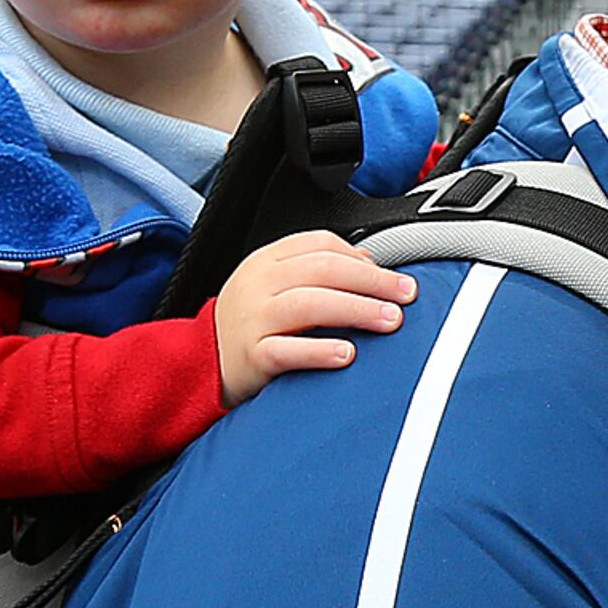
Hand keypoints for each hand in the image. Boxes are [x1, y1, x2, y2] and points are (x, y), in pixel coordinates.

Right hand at [210, 231, 412, 406]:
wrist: (202, 361)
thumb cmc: (252, 323)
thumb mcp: (277, 286)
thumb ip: (318, 271)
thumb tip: (370, 264)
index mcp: (267, 260)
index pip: (320, 245)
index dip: (364, 259)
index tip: (396, 278)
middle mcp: (259, 284)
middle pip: (322, 270)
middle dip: (371, 282)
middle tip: (405, 297)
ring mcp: (253, 319)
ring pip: (309, 304)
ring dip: (356, 310)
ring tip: (389, 321)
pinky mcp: (251, 356)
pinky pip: (287, 350)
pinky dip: (319, 351)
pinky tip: (348, 354)